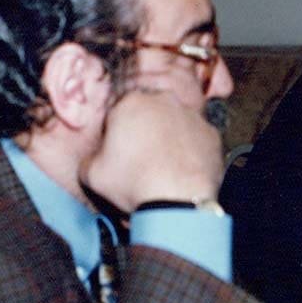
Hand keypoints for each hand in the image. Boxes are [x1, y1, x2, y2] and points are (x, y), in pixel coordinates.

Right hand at [84, 87, 222, 211]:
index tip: (116, 154)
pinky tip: (182, 172)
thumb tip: (93, 161)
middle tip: (140, 161)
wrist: (177, 201)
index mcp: (131, 103)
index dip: (115, 135)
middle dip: (144, 132)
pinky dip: (191, 152)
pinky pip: (197, 140)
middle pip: (149, 115)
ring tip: (163, 169)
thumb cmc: (133, 183)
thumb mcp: (92, 174)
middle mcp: (164, 101)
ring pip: (175, 125)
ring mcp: (192, 116)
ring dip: (169, 140)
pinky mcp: (212, 134)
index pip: (118, 114)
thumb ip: (89, 160)